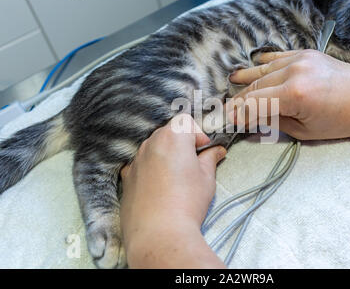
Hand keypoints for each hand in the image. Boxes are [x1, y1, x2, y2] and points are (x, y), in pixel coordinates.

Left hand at [120, 114, 226, 267]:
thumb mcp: (206, 178)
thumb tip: (216, 152)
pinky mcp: (127, 177)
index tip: (204, 150)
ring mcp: (135, 160)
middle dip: (181, 143)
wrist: (159, 233)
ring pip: (153, 148)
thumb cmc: (187, 203)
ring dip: (165, 155)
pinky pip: (141, 164)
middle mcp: (150, 143)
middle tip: (193, 163)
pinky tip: (159, 186)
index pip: (185, 122)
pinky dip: (150, 168)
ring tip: (177, 178)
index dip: (197, 134)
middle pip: (168, 132)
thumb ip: (210, 159)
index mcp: (173, 137)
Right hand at [228, 49, 349, 139]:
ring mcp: (300, 59)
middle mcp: (294, 72)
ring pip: (263, 69)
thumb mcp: (306, 131)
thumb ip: (275, 122)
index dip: (240, 113)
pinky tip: (254, 65)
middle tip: (229, 107)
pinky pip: (278, 57)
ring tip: (232, 80)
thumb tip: (253, 119)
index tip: (230, 120)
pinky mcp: (306, 53)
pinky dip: (264, 62)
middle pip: (256, 86)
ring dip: (247, 78)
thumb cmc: (342, 120)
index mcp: (295, 95)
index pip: (255, 103)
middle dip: (240, 98)